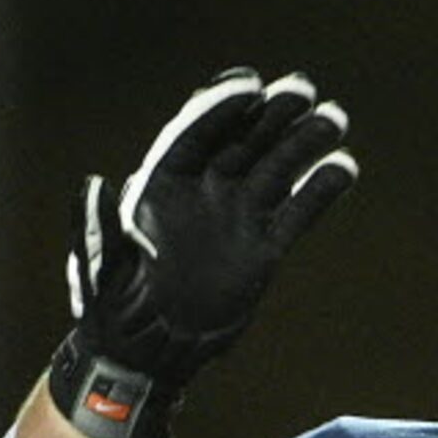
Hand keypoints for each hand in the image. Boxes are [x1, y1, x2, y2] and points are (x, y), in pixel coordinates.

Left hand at [54, 67, 357, 437]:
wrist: (151, 351)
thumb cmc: (114, 309)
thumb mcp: (99, 267)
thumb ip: (98, 227)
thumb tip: (93, 185)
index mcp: (161, 185)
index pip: (195, 134)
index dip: (221, 108)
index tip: (250, 86)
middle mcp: (203, 192)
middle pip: (242, 142)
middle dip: (271, 115)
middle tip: (303, 89)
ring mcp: (236, 218)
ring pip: (275, 170)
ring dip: (304, 143)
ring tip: (335, 119)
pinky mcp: (263, 248)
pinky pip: (296, 214)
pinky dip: (319, 191)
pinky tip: (344, 168)